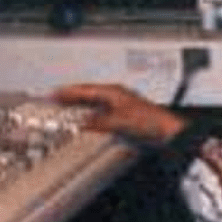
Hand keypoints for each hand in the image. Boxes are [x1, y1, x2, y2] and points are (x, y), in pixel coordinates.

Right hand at [52, 84, 186, 143]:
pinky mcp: (124, 116)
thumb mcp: (120, 121)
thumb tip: (83, 123)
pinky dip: (90, 116)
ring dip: (80, 106)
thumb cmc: (151, 121)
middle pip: (88, 94)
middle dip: (70, 97)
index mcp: (114, 91)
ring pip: (94, 103)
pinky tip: (87, 122)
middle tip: (54, 100)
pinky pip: (101, 113)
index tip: (53, 94)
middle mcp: (117, 96)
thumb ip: (99, 122)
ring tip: (65, 110)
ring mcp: (120, 105)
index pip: (85, 89)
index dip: (67, 92)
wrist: (169, 131)